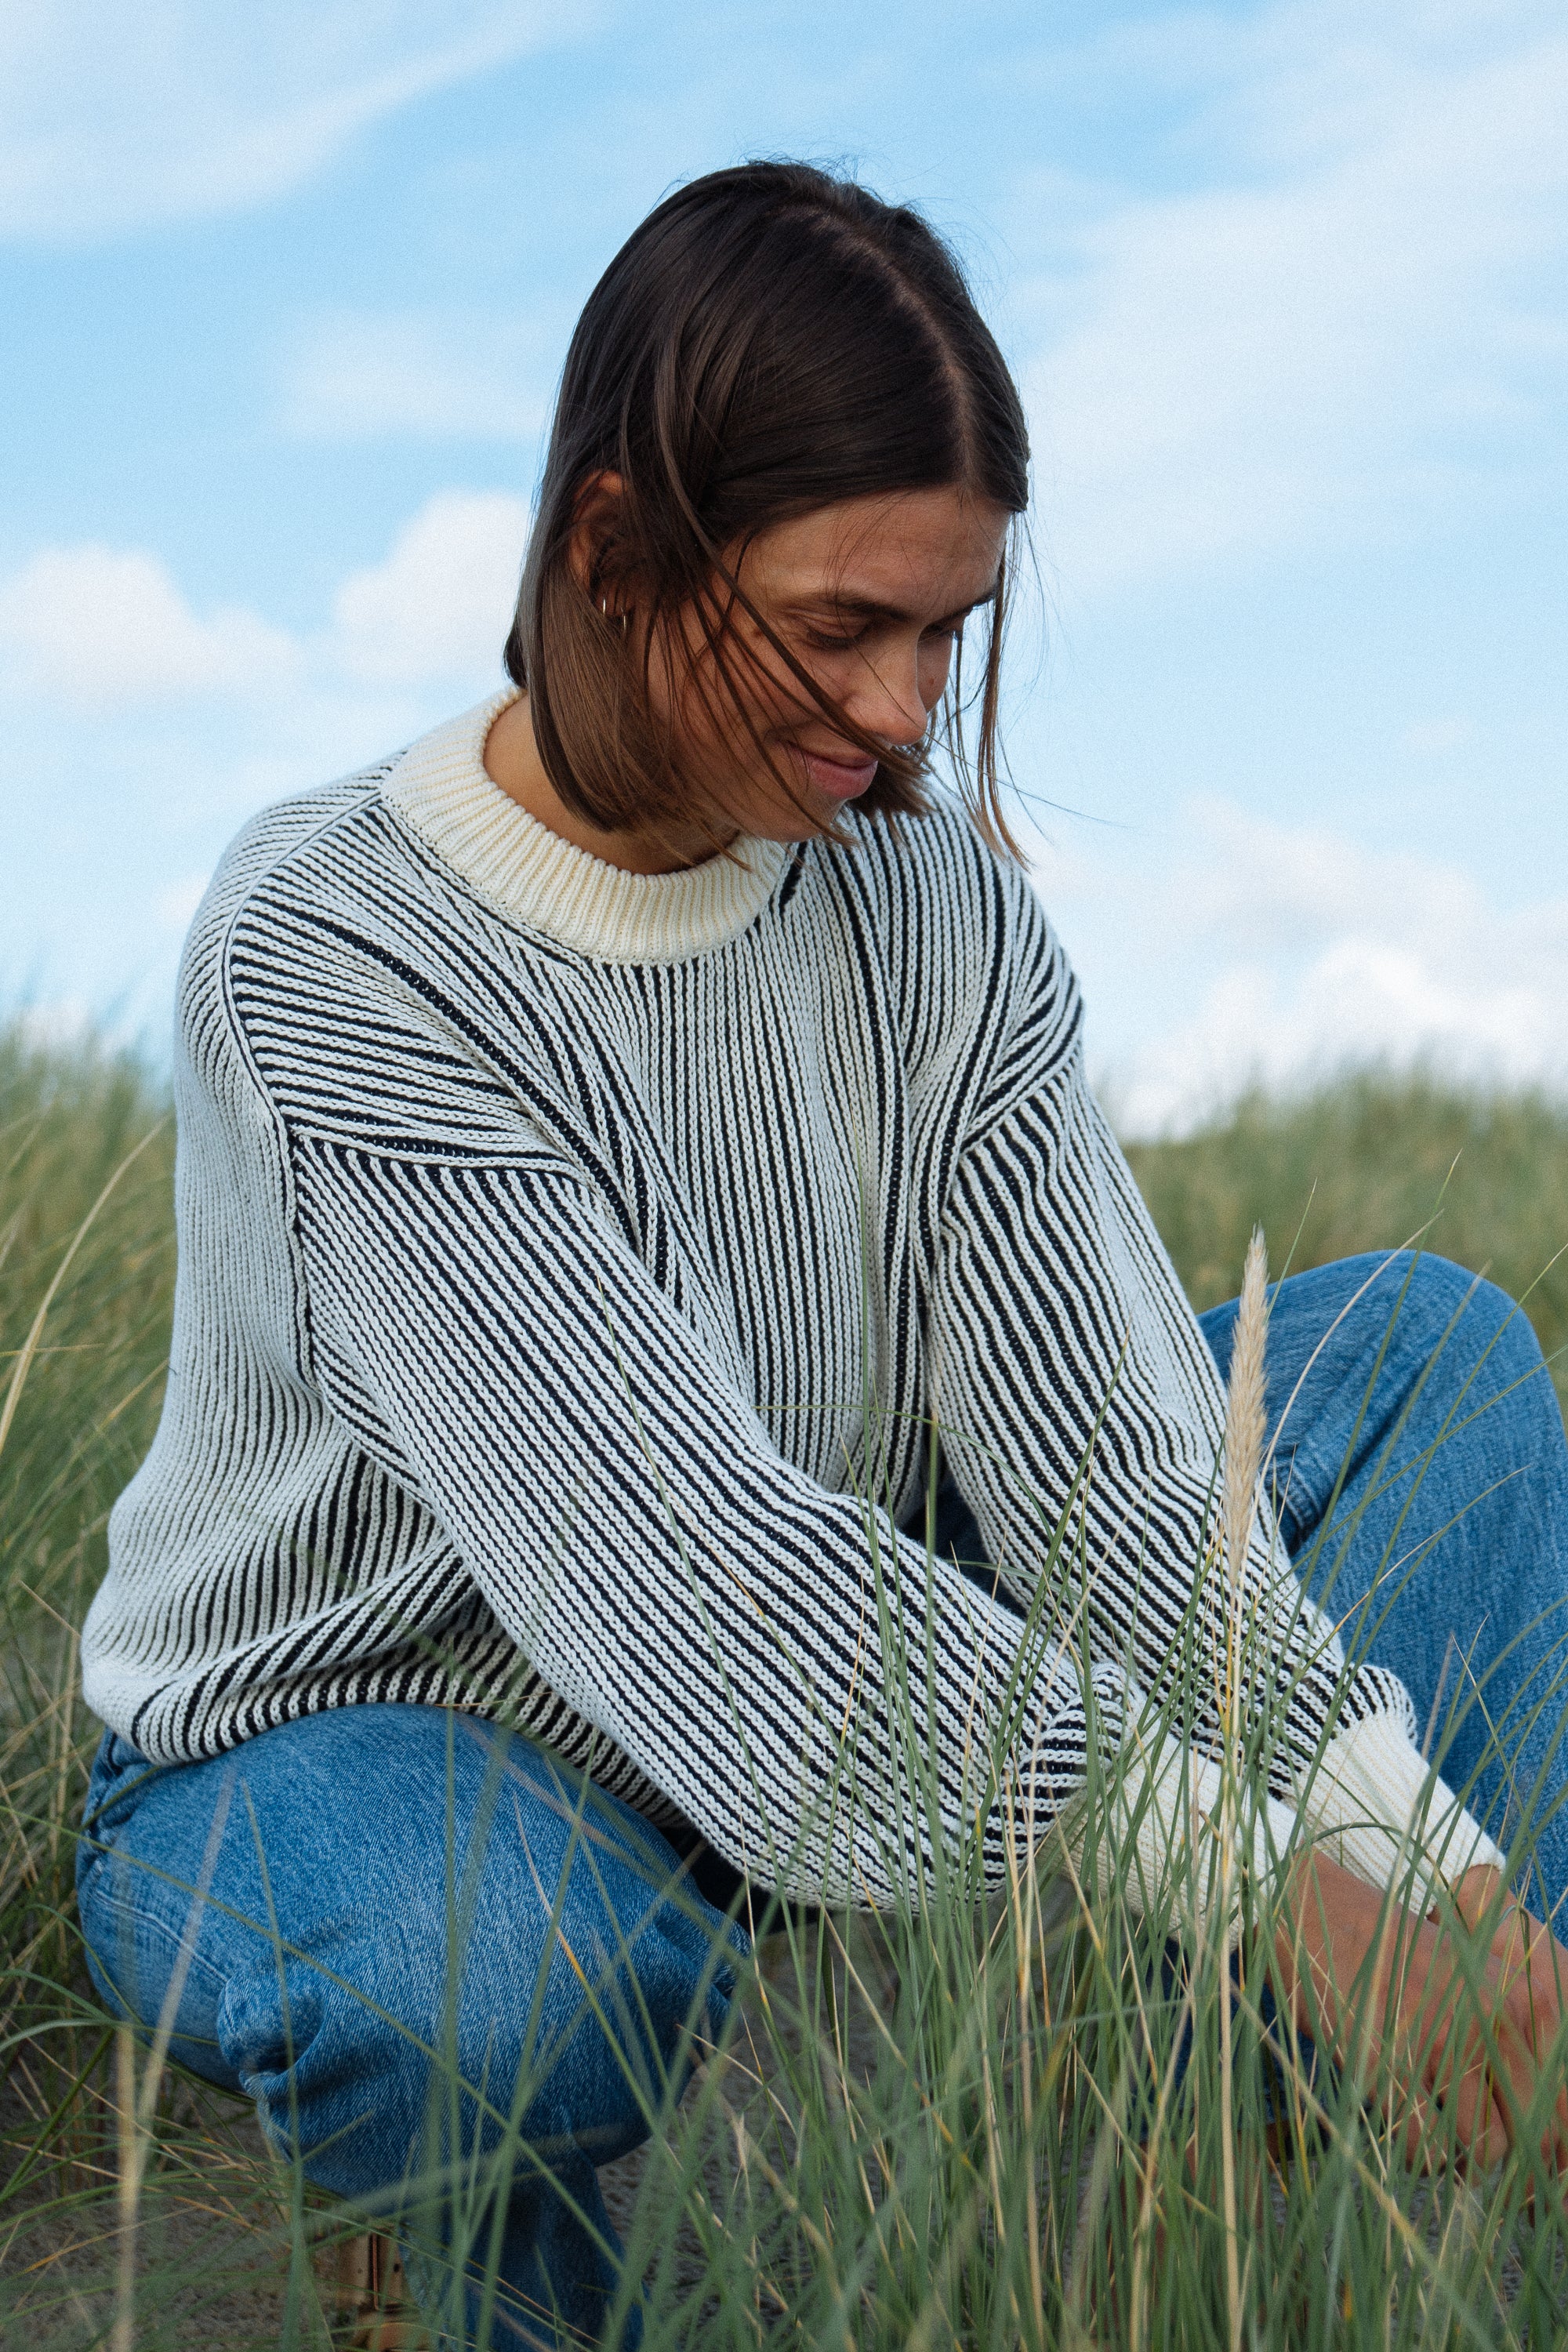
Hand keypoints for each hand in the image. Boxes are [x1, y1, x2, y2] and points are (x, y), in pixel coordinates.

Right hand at [1271, 1850, 1567, 2180]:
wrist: (1318, 1917)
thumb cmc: (1399, 1956)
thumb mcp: (1478, 1983)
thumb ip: (1520, 2045)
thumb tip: (1554, 2142)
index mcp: (1526, 1999)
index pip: (1565, 2102)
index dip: (1553, 2146)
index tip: (1534, 2166)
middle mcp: (1494, 2021)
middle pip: (1533, 2134)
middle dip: (1509, 2154)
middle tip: (1477, 2142)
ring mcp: (1442, 2044)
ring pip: (1484, 2150)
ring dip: (1460, 2152)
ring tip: (1436, 2119)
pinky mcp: (1391, 2068)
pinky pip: (1427, 2149)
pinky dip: (1417, 2151)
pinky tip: (1404, 2119)